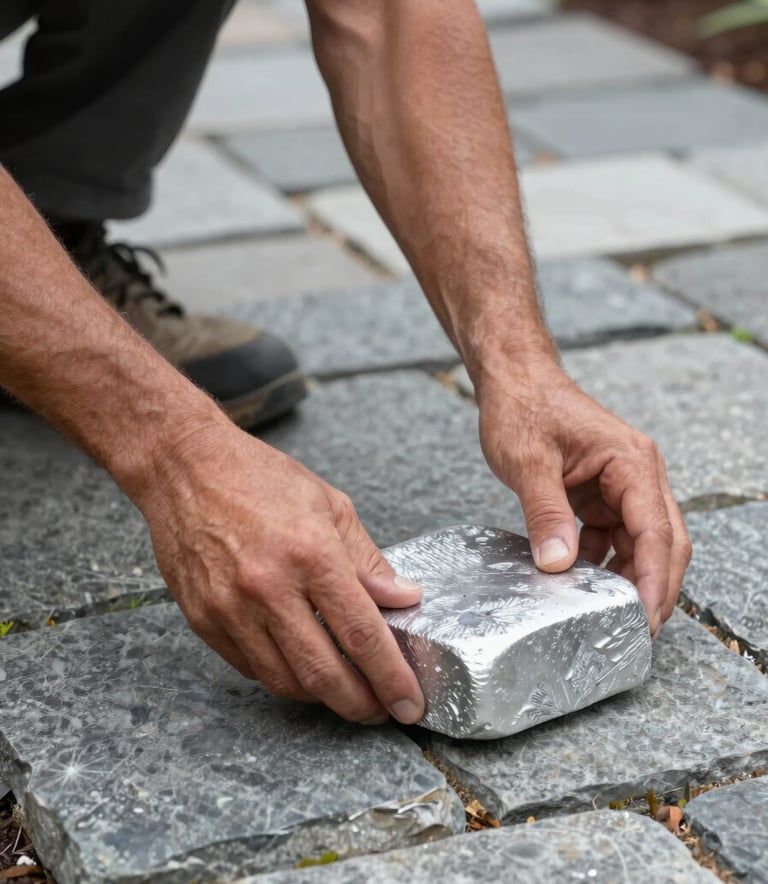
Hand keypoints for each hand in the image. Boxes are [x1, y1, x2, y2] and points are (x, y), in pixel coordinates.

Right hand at [133, 420, 424, 724]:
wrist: (185, 468)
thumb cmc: (259, 478)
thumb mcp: (330, 505)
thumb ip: (367, 559)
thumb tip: (403, 598)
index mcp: (311, 554)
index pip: (361, 634)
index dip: (391, 676)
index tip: (410, 702)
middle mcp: (268, 588)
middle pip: (323, 673)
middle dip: (360, 704)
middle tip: (381, 710)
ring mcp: (230, 608)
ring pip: (284, 681)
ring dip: (320, 696)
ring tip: (345, 689)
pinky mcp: (203, 620)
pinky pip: (250, 668)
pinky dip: (281, 675)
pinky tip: (300, 664)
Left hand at [476, 357, 691, 634]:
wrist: (513, 380)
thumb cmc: (523, 407)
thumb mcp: (528, 462)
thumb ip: (545, 513)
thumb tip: (559, 564)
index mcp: (631, 463)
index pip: (655, 531)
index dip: (653, 579)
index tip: (644, 619)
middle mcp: (636, 475)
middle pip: (662, 542)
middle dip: (652, 586)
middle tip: (631, 631)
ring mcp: (620, 485)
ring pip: (639, 543)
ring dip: (627, 577)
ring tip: (605, 614)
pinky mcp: (600, 493)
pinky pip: (612, 536)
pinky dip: (602, 561)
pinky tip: (581, 583)